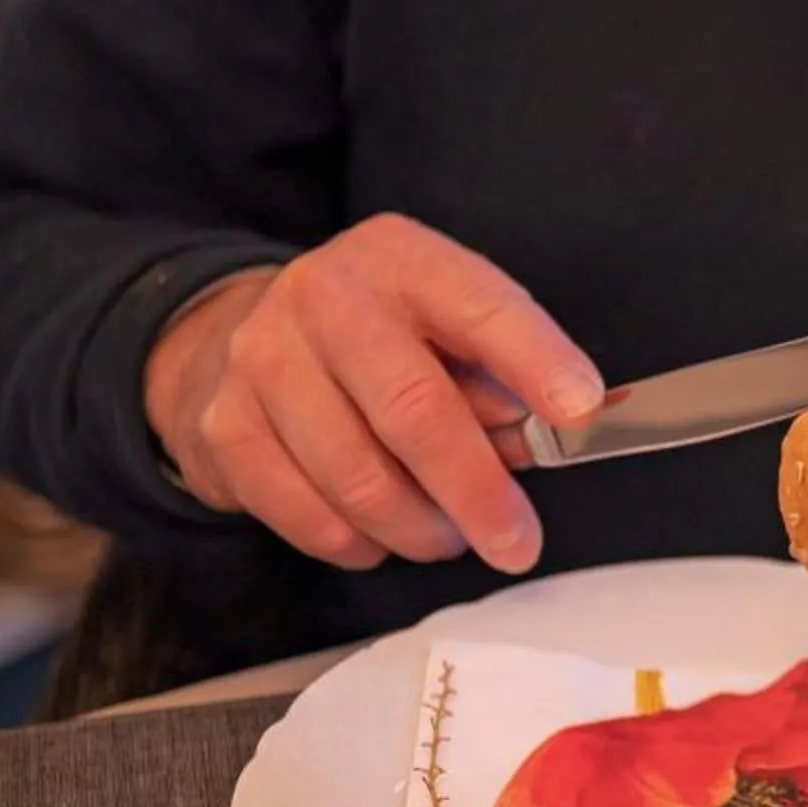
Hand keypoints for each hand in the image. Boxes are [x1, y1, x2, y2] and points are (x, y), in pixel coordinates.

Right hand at [144, 214, 605, 572]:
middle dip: (477, 492)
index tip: (581, 410)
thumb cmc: (379, 344)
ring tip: (448, 535)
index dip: (535, 359)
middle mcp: (325, 298)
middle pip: (413, 410)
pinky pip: (313, 518)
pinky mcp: (226, 429)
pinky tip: (382, 533)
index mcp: (401, 261)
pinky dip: (363, 545)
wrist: (236, 339)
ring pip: (360, 480)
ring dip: (421, 530)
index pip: (479, 305)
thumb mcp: (444, 329)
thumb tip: (545, 437)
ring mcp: (263, 361)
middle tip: (517, 545)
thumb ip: (499, 378)